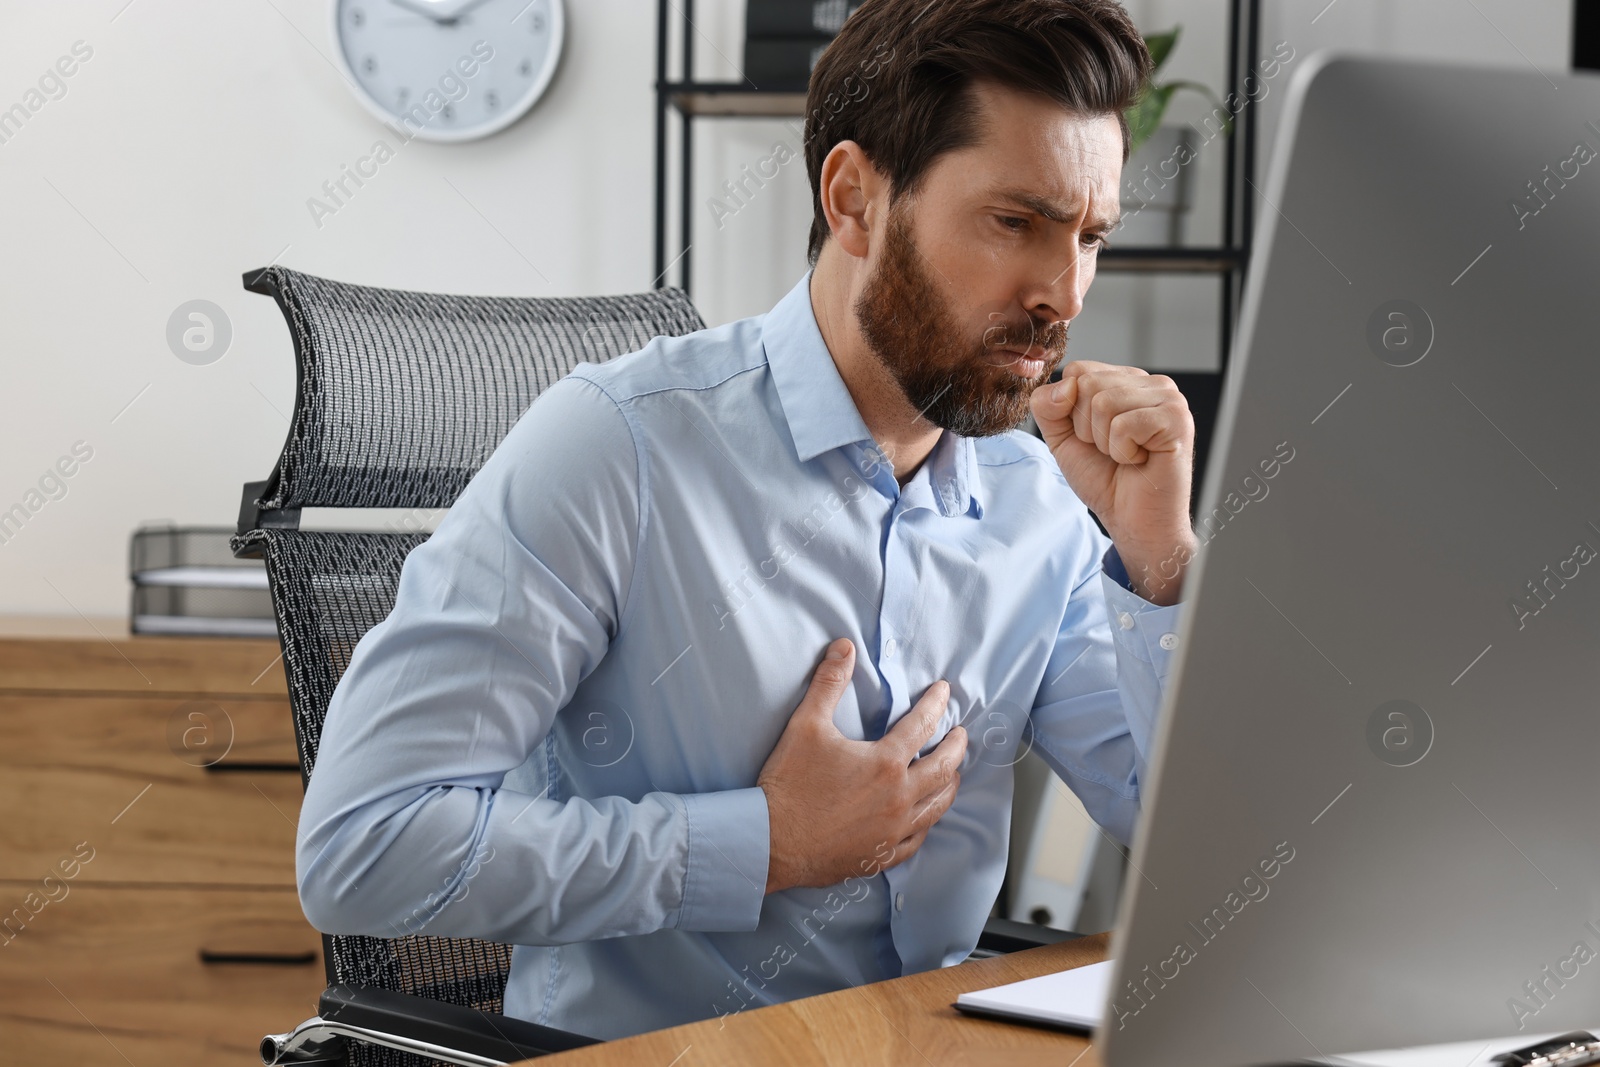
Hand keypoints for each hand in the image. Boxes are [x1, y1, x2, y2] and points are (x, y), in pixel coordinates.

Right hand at [757, 638, 964, 893]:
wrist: (771, 841)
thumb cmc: (789, 784)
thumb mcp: (806, 725)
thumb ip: (829, 683)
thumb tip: (844, 647)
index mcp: (886, 763)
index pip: (922, 725)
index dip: (936, 703)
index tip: (944, 691)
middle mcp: (899, 797)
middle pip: (943, 767)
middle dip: (956, 746)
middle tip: (961, 734)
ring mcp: (894, 829)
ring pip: (937, 805)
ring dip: (949, 784)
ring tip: (953, 773)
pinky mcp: (882, 853)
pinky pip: (918, 838)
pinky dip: (928, 822)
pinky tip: (925, 817)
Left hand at [1029, 361, 1196, 603]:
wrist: (1133, 520)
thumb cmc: (1105, 478)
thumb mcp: (1062, 438)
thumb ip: (1048, 406)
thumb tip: (1066, 385)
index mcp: (1126, 380)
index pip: (1077, 370)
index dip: (1071, 411)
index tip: (1095, 437)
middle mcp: (1151, 383)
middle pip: (1088, 384)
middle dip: (1087, 428)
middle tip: (1112, 450)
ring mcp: (1168, 398)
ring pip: (1104, 402)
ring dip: (1105, 442)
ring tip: (1127, 455)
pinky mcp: (1176, 420)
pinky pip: (1124, 424)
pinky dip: (1123, 452)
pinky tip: (1141, 460)